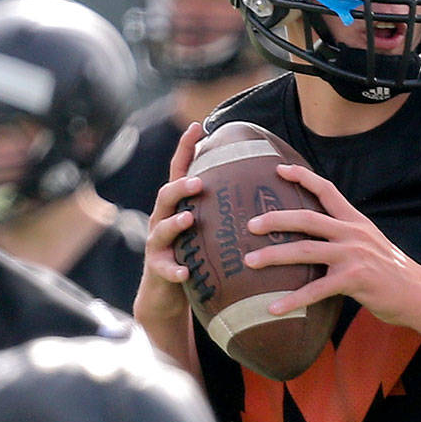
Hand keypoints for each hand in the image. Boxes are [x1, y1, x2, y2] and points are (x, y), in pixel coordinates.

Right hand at [133, 123, 204, 345]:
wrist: (165, 295)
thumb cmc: (194, 256)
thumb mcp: (205, 229)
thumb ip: (221, 208)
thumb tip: (262, 186)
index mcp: (177, 206)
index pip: (180, 171)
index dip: (186, 148)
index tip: (197, 126)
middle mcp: (162, 219)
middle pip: (166, 194)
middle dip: (182, 186)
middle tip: (200, 182)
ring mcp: (157, 244)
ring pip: (162, 228)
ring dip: (175, 223)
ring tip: (189, 219)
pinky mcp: (158, 269)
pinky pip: (165, 269)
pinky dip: (174, 270)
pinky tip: (185, 274)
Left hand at [244, 162, 420, 327]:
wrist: (420, 294)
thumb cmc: (390, 271)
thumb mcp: (370, 242)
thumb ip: (345, 234)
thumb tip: (315, 233)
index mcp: (355, 221)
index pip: (327, 190)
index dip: (302, 177)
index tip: (279, 169)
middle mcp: (353, 233)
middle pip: (307, 218)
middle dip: (275, 219)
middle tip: (249, 224)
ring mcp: (354, 255)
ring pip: (305, 250)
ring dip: (274, 256)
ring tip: (250, 262)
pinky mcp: (354, 280)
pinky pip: (316, 290)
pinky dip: (292, 300)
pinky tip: (274, 309)